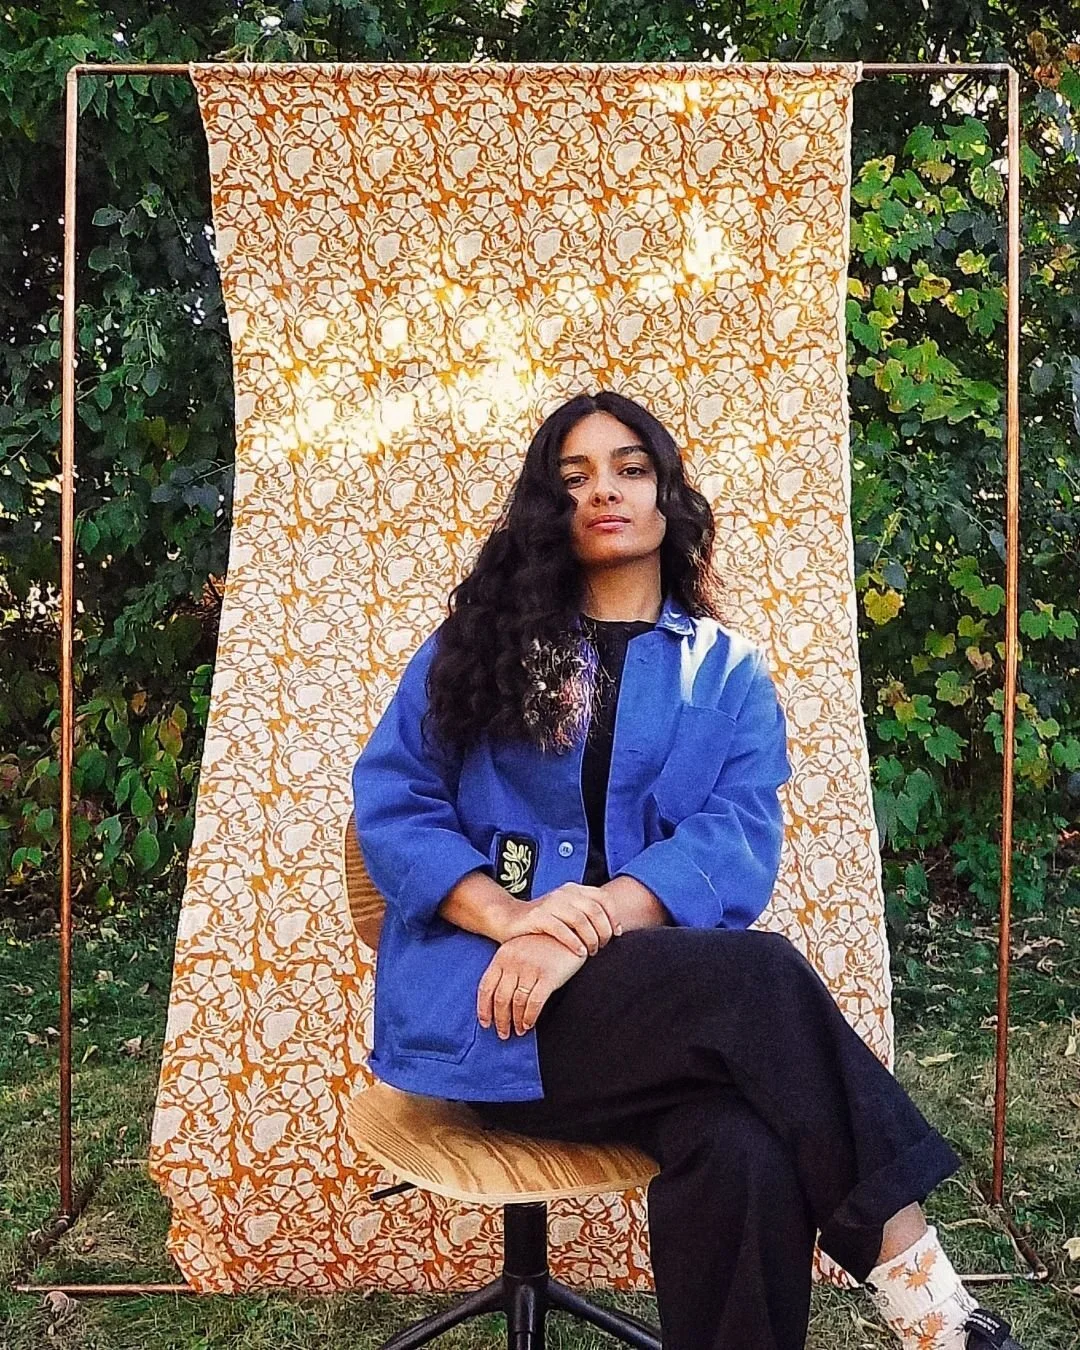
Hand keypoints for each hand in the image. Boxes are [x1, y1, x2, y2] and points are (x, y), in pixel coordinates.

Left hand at [477, 933, 587, 1037]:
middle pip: (500, 999)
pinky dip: (529, 1017)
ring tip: (519, 1031)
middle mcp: (513, 963)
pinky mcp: (548, 976)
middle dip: (500, 1020)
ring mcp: (531, 969)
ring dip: (516, 1021)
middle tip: (503, 1033)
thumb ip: (507, 968)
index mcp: (502, 956)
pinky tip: (529, 1024)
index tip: (486, 1023)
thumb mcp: (519, 949)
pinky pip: (534, 1003)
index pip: (486, 987)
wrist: (569, 930)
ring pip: (517, 1003)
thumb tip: (498, 997)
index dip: (484, 1008)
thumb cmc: (544, 943)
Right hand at [500, 881, 622, 955]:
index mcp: (574, 889)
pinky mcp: (537, 917)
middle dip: (603, 931)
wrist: (509, 919)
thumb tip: (616, 930)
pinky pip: (561, 929)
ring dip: (590, 939)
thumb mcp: (567, 913)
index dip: (614, 917)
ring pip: (580, 920)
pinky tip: (580, 953)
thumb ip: (588, 916)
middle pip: (595, 910)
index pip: (603, 898)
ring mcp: (550, 903)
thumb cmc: (544, 921)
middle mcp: (564, 893)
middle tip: (602, 947)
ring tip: (591, 952)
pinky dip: (574, 942)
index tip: (616, 934)